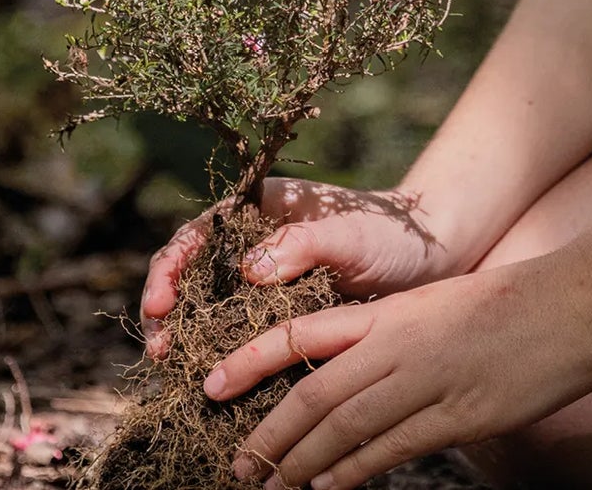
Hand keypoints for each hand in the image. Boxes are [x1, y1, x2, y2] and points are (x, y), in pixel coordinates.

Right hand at [139, 178, 471, 359]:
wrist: (431, 260)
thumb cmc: (391, 234)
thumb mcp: (348, 234)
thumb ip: (301, 243)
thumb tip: (248, 269)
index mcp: (257, 210)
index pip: (196, 235)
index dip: (169, 269)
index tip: (161, 303)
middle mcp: (251, 244)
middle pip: (189, 276)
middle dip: (167, 313)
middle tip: (160, 351)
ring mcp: (264, 283)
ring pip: (208, 310)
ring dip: (186, 338)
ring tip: (174, 368)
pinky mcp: (279, 317)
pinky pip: (240, 336)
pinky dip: (221, 355)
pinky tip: (213, 380)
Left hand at [201, 255, 591, 489]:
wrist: (578, 301)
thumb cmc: (514, 305)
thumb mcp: (440, 309)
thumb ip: (397, 340)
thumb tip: (367, 375)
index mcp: (389, 315)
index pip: (299, 336)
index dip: (250, 363)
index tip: (209, 387)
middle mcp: (398, 346)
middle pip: (312, 394)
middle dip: (269, 436)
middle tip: (236, 465)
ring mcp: (428, 381)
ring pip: (345, 427)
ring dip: (301, 463)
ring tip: (271, 487)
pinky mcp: (461, 414)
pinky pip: (393, 447)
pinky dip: (353, 471)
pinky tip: (328, 487)